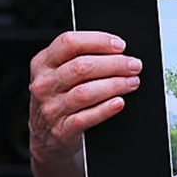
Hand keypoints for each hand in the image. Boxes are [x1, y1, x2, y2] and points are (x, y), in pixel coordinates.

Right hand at [28, 31, 141, 163]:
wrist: (44, 134)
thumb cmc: (58, 97)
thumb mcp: (58, 72)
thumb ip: (79, 58)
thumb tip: (117, 52)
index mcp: (43, 63)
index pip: (69, 43)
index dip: (98, 41)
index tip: (120, 45)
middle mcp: (44, 84)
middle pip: (81, 67)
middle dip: (114, 64)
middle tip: (134, 66)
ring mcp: (51, 108)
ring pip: (86, 92)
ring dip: (115, 85)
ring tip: (131, 82)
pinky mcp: (62, 129)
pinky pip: (87, 117)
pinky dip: (106, 109)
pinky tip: (119, 102)